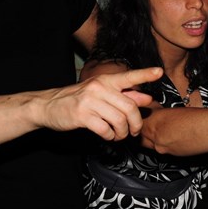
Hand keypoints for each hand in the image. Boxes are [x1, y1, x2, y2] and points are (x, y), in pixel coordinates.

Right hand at [41, 67, 161, 140]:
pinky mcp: (82, 116)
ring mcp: (90, 101)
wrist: (48, 106)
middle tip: (134, 131)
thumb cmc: (77, 100)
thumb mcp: (100, 93)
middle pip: (129, 107)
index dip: (145, 74)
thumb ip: (124, 95)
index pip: (129, 76)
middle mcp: (99, 88)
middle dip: (136, 123)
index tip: (159, 72)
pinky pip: (105, 129)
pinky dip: (110, 136)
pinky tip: (108, 136)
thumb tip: (146, 98)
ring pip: (119, 120)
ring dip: (123, 133)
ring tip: (119, 135)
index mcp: (105, 80)